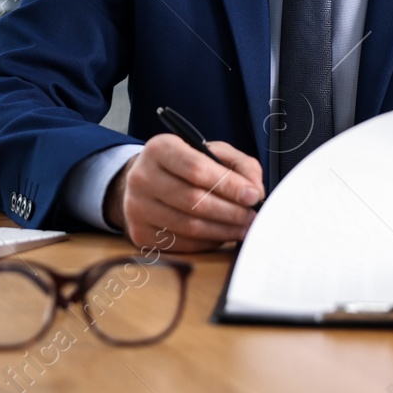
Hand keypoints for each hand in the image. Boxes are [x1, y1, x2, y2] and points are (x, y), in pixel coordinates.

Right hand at [104, 134, 264, 251]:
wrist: (145, 181)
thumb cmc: (182, 166)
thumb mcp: (210, 152)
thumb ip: (238, 164)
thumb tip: (254, 189)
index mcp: (159, 149)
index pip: (197, 169)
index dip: (229, 185)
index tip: (252, 195)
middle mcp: (142, 177)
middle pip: (194, 200)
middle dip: (230, 211)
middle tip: (252, 216)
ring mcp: (137, 207)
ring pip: (189, 226)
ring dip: (223, 230)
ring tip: (243, 228)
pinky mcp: (140, 233)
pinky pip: (182, 243)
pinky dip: (207, 242)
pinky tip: (221, 235)